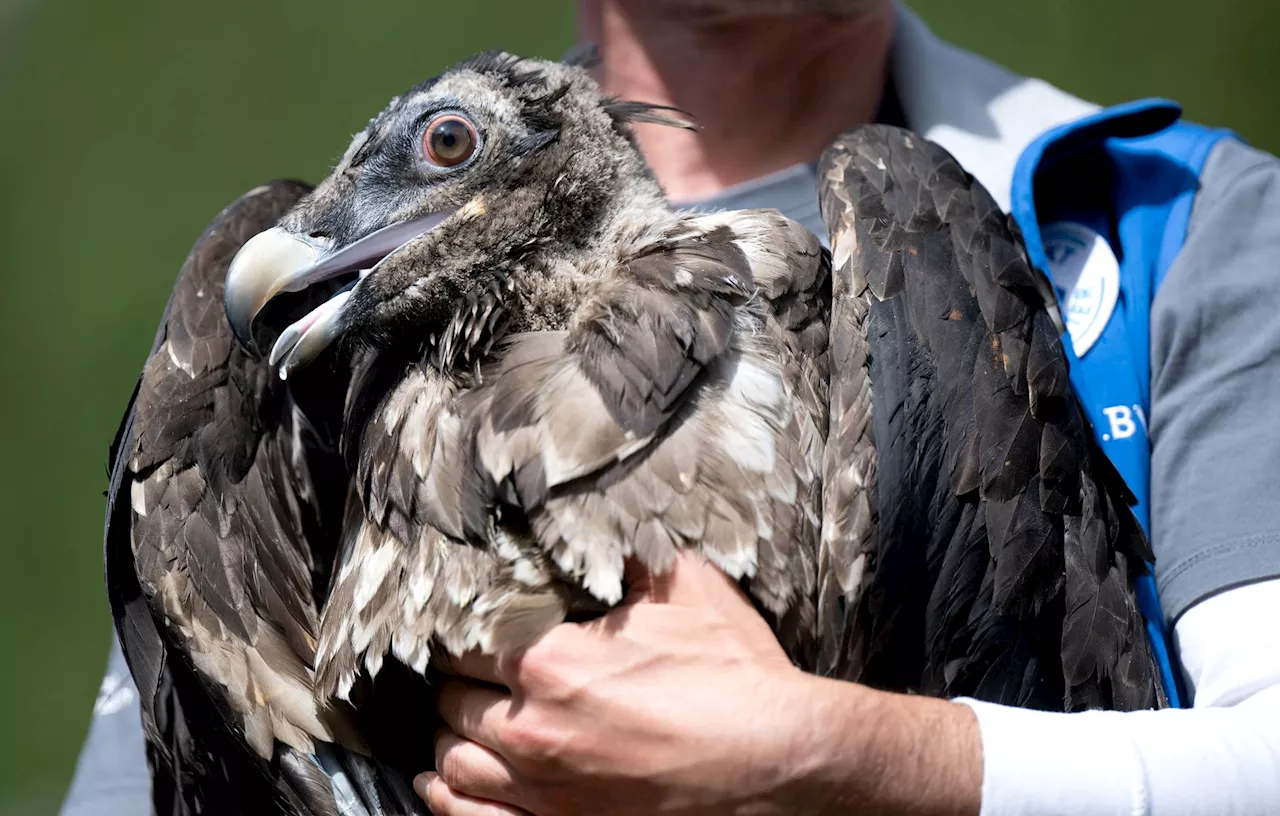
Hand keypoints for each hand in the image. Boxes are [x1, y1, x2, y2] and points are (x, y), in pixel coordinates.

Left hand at [417, 551, 843, 814]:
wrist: (782, 762)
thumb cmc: (737, 678)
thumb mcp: (688, 588)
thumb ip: (630, 558)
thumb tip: (606, 531)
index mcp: (550, 661)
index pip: (465, 639)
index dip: (469, 628)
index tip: (480, 626)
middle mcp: (532, 729)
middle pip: (454, 700)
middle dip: (463, 681)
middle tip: (481, 671)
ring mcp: (544, 790)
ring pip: (454, 762)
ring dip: (455, 736)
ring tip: (468, 721)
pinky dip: (450, 799)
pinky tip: (446, 784)